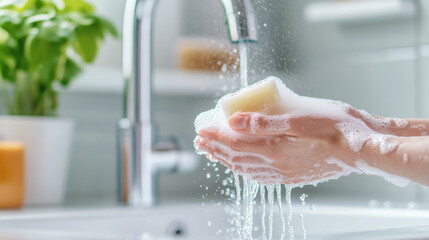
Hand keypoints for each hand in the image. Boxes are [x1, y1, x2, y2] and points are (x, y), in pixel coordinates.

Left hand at [195, 112, 360, 184]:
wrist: (361, 149)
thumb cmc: (336, 128)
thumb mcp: (299, 118)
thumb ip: (264, 123)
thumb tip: (234, 122)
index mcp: (276, 149)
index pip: (236, 143)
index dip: (216, 136)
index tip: (202, 129)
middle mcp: (277, 165)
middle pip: (238, 158)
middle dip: (216, 149)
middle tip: (201, 141)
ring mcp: (285, 173)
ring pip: (247, 168)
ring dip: (228, 160)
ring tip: (214, 153)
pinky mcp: (294, 176)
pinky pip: (262, 177)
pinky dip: (246, 170)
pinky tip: (244, 167)